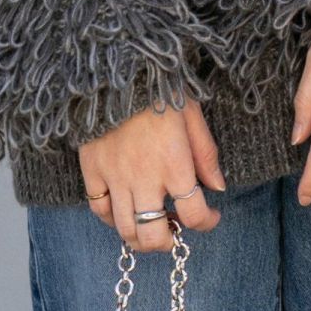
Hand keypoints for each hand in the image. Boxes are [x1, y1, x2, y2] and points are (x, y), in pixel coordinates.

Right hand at [79, 97, 226, 251]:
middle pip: (153, 235)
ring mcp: (115, 176)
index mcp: (175, 164)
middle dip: (167, 242)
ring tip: (150, 225)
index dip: (208, 222)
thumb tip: (218, 187)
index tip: (211, 216)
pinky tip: (124, 209)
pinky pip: (98, 209)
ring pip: (125, 229)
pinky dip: (111, 218)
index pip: (194, 215)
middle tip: (173, 231)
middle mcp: (144, 177)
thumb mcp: (193, 115)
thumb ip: (206, 155)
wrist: (118, 68)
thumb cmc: (161, 87)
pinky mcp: (92, 169)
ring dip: (140, 237)